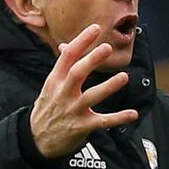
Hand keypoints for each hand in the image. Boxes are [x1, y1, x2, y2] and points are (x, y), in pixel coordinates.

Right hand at [30, 24, 138, 157]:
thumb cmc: (47, 108)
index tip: (95, 28)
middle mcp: (63, 93)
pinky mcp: (81, 127)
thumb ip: (62, 68)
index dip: (81, 41)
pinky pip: (103, 121)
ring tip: (124, 77)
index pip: (67, 56)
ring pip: (91, 96)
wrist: (36, 140)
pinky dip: (118, 118)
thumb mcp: (50, 86)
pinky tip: (133, 113)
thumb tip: (65, 45)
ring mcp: (72, 110)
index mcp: (55, 80)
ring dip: (109, 86)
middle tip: (107, 47)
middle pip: (77, 73)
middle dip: (92, 59)